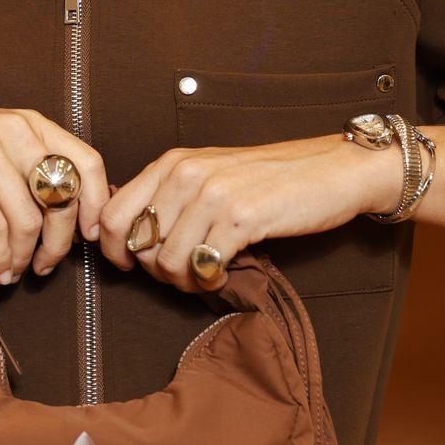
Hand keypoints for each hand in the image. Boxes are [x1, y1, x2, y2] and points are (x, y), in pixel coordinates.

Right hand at [0, 101, 108, 285]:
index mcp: (30, 122)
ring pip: (29, 219)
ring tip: (18, 271)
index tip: (88, 236)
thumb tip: (66, 209)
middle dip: (60, 243)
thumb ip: (29, 164)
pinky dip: (1, 256)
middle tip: (47, 266)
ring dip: (27, 257)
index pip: (87, 162)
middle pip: (62, 198)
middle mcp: (14, 131)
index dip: (95, 204)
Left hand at [95, 134, 398, 294]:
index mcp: (171, 162)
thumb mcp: (209, 174)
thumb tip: (127, 235)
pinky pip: (201, 267)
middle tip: (183, 273)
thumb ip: (169, 195)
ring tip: (205, 275)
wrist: (332, 170)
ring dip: (183, 282)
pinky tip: (223, 274)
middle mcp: (185, 174)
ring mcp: (212, 194)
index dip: (113, 251)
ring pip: (166, 262)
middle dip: (154, 271)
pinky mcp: (240, 218)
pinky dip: (208, 282)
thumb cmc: (270, 179)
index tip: (130, 266)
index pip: (112, 215)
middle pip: (137, 246)